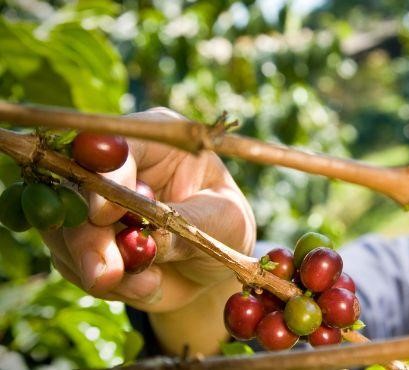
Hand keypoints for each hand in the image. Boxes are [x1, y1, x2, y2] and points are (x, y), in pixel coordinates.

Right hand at [42, 108, 255, 312]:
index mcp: (156, 143)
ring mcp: (91, 202)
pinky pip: (69, 262)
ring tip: (146, 285)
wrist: (213, 267)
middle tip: (108, 273)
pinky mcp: (80, 239)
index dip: (104, 175)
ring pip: (63, 229)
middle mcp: (116, 166)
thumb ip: (187, 226)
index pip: (116, 145)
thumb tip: (149, 239)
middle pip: (75, 188)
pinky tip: (144, 287)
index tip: (105, 214)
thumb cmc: (226, 228)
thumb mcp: (223, 221)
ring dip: (94, 266)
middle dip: (88, 236)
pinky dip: (102, 283)